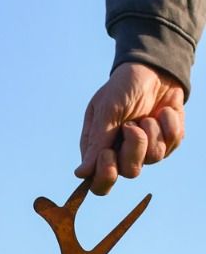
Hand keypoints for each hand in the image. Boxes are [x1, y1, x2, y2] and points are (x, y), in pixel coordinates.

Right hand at [76, 62, 184, 194]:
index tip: (108, 153)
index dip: (105, 175)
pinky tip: (162, 111)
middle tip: (131, 126)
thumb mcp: (106, 111)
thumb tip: (81, 174)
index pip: (100, 184)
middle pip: (129, 173)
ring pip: (154, 157)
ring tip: (145, 114)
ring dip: (151, 129)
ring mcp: (147, 150)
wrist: (153, 69)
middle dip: (133, 148)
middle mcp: (123, 155)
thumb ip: (96, 143)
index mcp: (100, 151)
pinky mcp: (168, 142)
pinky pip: (172, 142)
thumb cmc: (122, 88)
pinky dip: (168, 122)